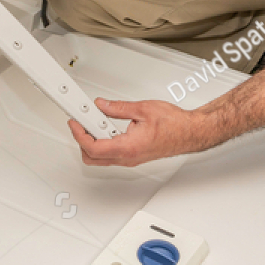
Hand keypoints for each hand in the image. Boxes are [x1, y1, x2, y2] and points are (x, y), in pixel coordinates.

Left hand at [67, 98, 217, 166]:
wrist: (190, 133)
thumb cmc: (174, 124)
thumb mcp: (142, 109)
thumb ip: (117, 107)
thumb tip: (101, 105)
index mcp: (127, 147)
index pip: (93, 147)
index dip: (79, 134)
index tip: (74, 121)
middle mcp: (127, 158)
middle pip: (92, 157)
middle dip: (82, 139)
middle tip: (82, 121)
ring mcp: (129, 159)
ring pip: (101, 157)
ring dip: (93, 139)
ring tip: (96, 120)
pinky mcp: (133, 156)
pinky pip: (111, 154)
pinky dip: (104, 141)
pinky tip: (107, 126)